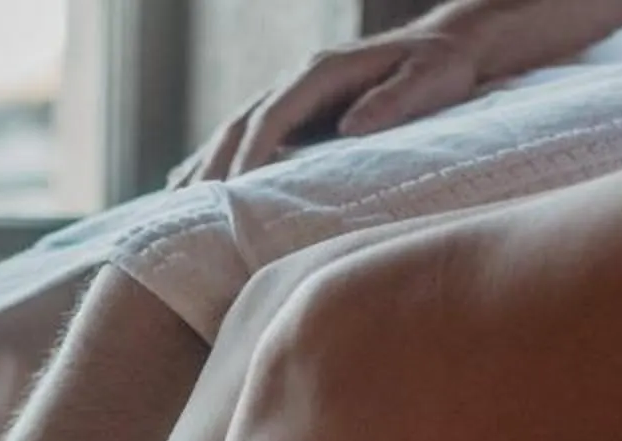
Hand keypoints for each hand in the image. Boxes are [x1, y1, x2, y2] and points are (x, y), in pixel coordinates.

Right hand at [171, 26, 485, 185]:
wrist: (448, 46)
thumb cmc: (442, 67)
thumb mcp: (429, 79)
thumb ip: (393, 101)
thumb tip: (352, 125)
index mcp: (323, 73)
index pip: (272, 116)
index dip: (249, 153)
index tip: (232, 191)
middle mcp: (298, 81)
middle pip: (240, 125)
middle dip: (211, 167)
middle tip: (187, 212)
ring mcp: (294, 96)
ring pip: (233, 131)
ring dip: (203, 167)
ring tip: (173, 209)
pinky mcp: (297, 114)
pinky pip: (246, 138)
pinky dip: (215, 162)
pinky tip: (186, 187)